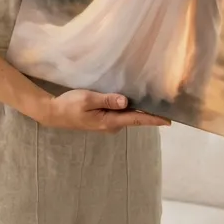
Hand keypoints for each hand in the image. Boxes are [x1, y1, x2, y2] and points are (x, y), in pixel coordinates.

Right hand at [40, 89, 169, 132]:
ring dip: (139, 109)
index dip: (153, 119)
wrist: (54, 113)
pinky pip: (121, 114)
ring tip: (153, 100)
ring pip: (128, 115)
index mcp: (110, 121)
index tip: (168, 120)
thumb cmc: (69, 105)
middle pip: (135, 117)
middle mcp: (112, 125)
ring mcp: (108, 124)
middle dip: (150, 112)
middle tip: (165, 104)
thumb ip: (107, 100)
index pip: (136, 119)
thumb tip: (126, 101)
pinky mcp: (104, 120)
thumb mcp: (88, 99)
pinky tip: (134, 100)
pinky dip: (129, 108)